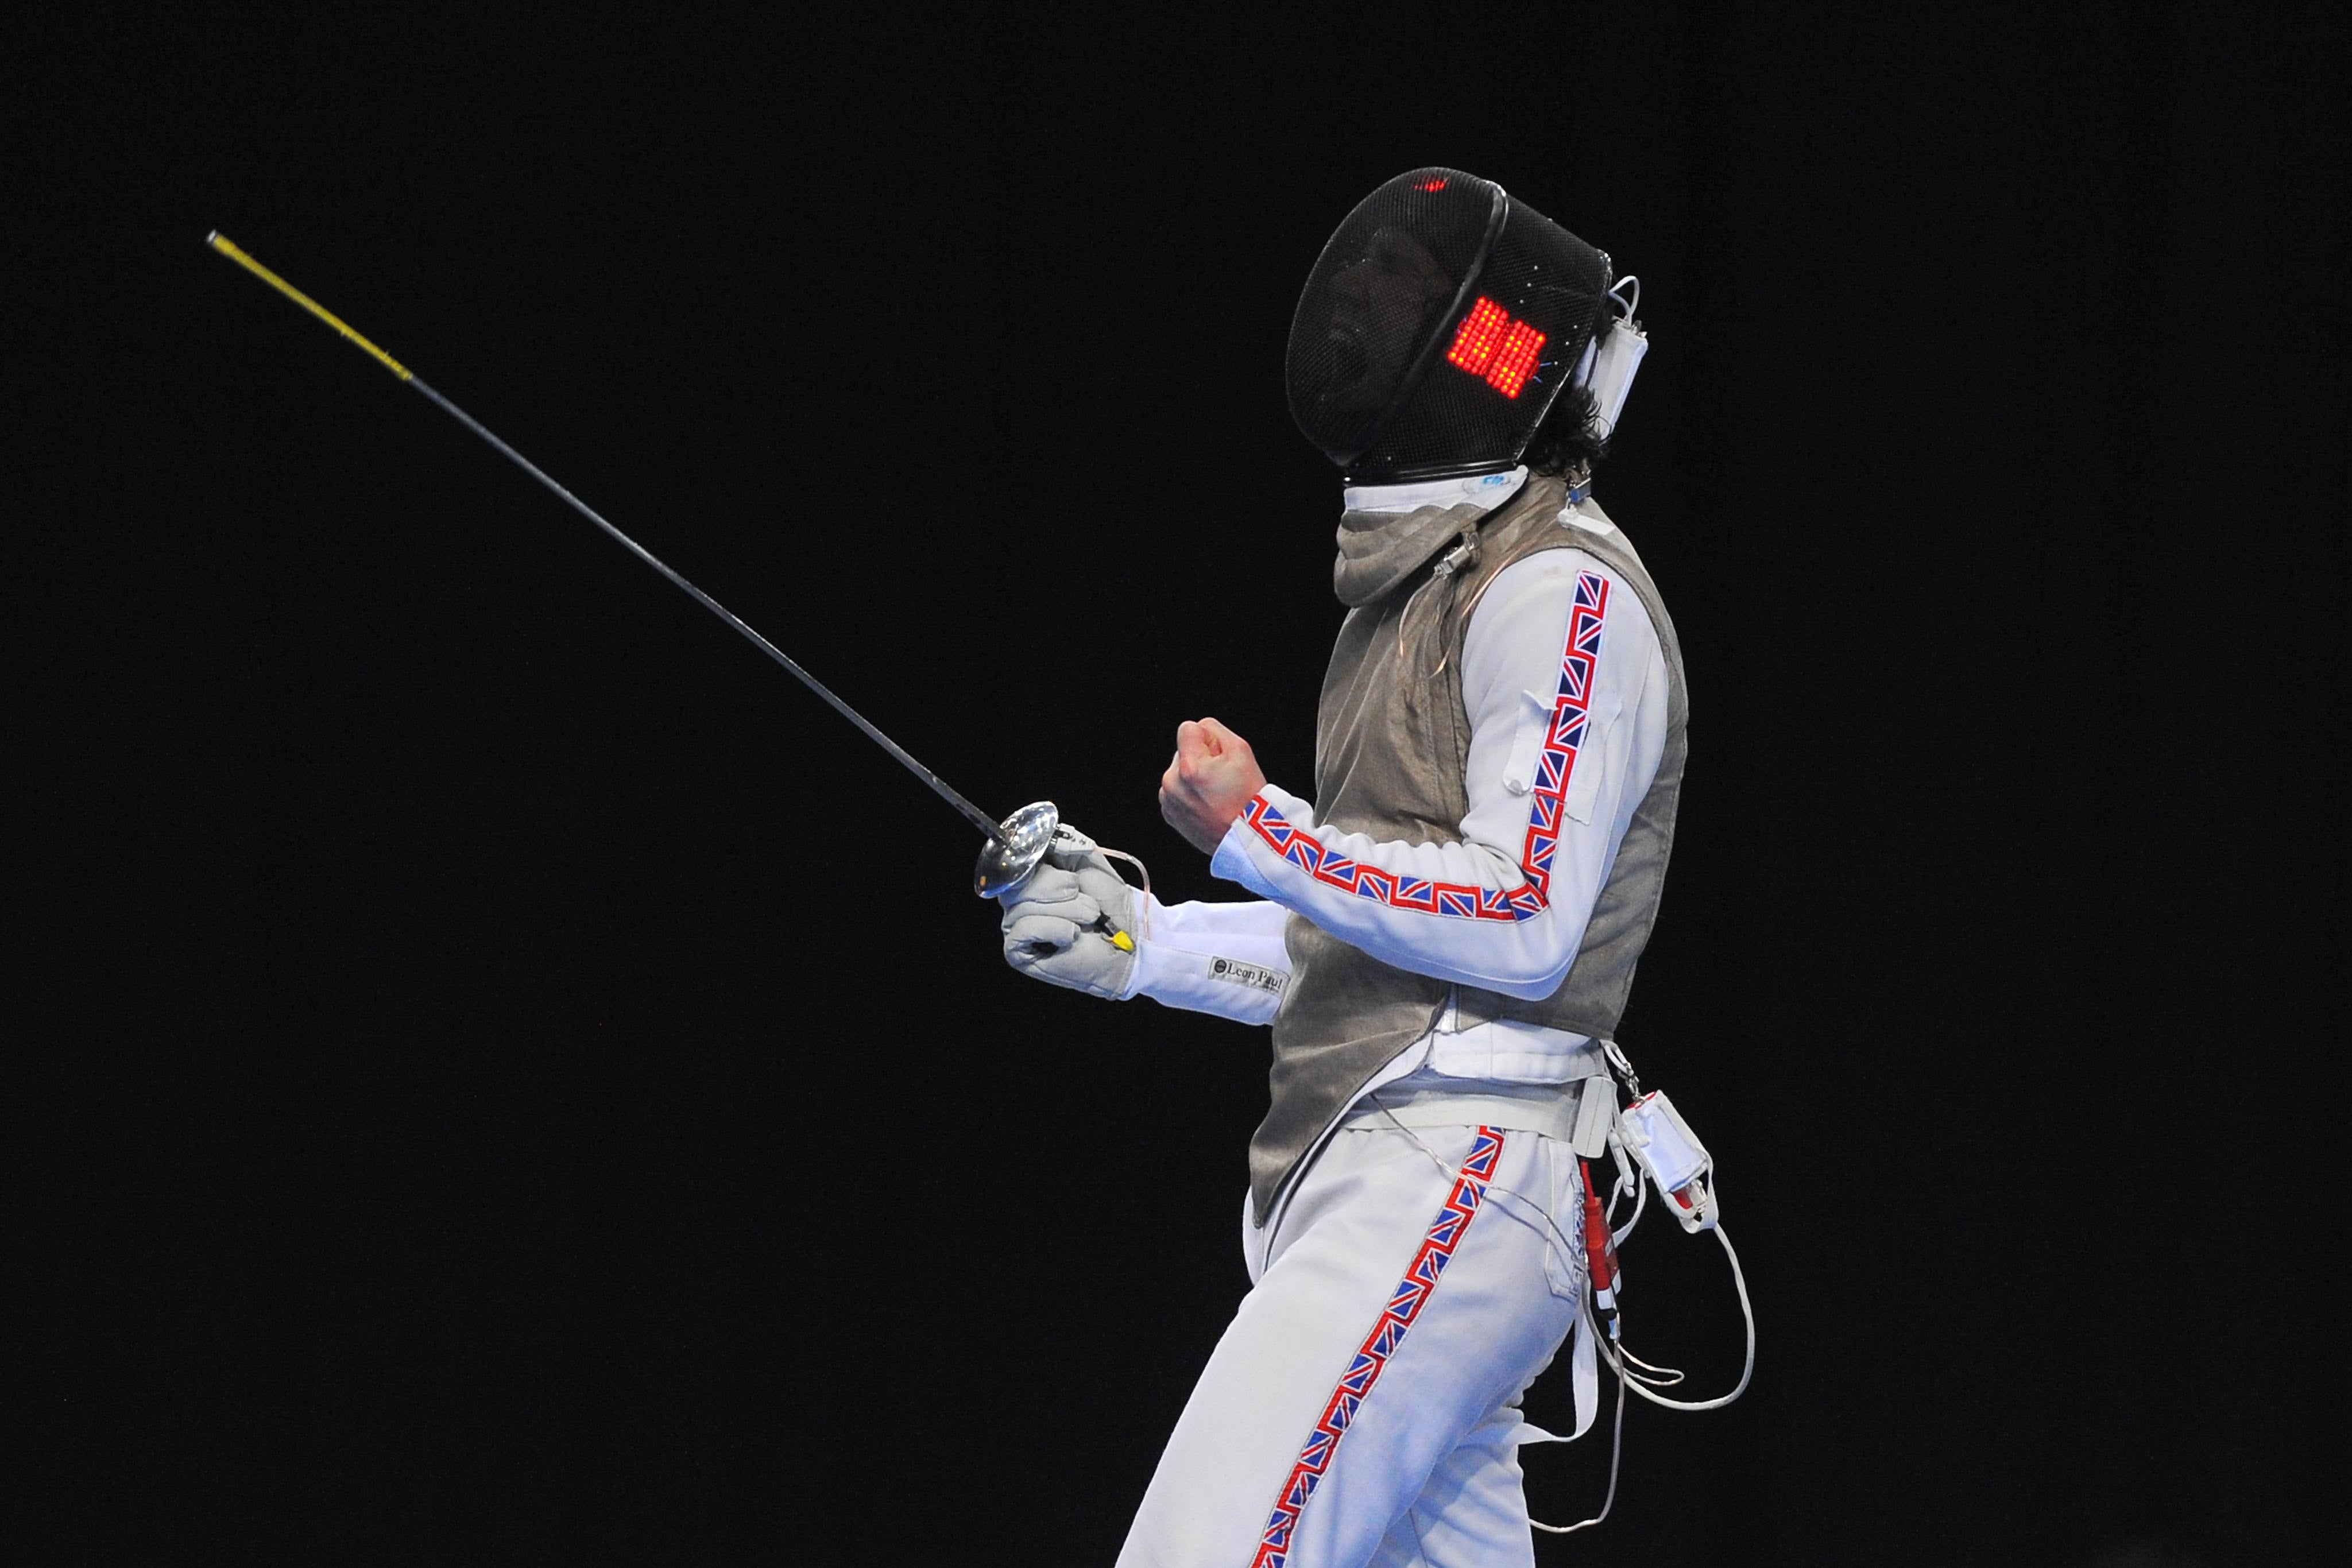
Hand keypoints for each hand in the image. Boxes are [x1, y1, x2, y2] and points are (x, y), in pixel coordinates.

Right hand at [999, 826, 1139, 1000]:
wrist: (1125, 942)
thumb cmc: (1109, 907)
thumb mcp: (1090, 863)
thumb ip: (1066, 843)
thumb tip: (1043, 832)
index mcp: (1032, 876)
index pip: (1014, 858)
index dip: (1031, 857)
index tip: (1056, 862)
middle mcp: (1018, 899)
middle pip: (1017, 882)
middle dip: (1057, 888)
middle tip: (1085, 899)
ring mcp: (1015, 925)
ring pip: (1023, 906)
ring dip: (1066, 911)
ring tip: (1087, 919)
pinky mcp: (1016, 951)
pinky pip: (1023, 929)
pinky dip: (1055, 929)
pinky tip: (1071, 936)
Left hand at [1159, 717, 1266, 853]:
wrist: (1246, 838)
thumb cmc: (1248, 799)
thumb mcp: (1241, 751)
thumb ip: (1215, 730)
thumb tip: (1201, 729)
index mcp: (1189, 767)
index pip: (1187, 729)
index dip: (1207, 738)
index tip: (1218, 755)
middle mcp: (1173, 784)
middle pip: (1183, 751)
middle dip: (1200, 759)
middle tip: (1222, 779)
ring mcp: (1169, 801)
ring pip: (1178, 771)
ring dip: (1193, 777)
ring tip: (1216, 794)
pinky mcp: (1169, 813)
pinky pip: (1176, 791)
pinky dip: (1189, 794)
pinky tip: (1208, 804)